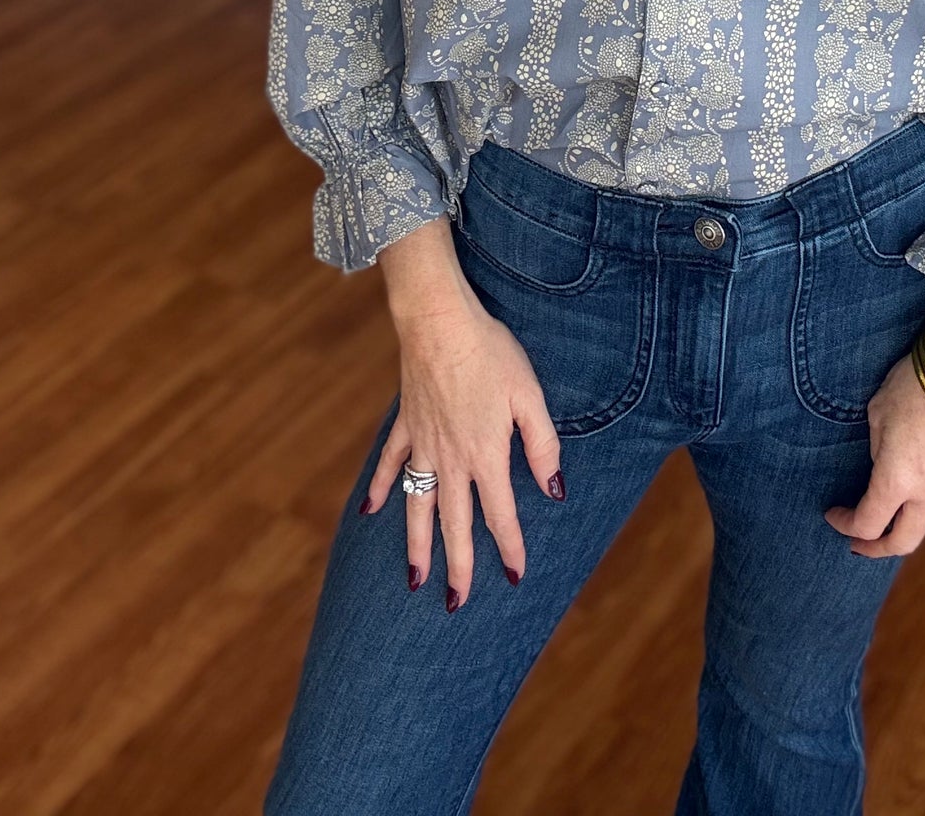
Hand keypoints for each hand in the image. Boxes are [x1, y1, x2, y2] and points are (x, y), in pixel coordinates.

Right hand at [359, 222, 565, 608]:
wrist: (438, 321)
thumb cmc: (490, 352)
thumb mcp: (529, 395)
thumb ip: (543, 444)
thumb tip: (553, 489)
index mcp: (485, 454)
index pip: (500, 514)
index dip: (509, 548)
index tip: (514, 576)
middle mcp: (451, 459)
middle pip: (454, 524)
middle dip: (457, 567)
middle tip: (455, 603)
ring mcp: (423, 444)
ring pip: (418, 507)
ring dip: (417, 545)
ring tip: (415, 580)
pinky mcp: (405, 424)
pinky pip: (389, 464)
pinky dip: (379, 488)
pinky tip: (371, 512)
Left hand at [824, 285, 924, 557]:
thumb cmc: (913, 387)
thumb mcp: (878, 414)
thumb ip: (876, 449)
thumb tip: (881, 462)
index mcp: (897, 480)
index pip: (868, 524)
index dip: (846, 525)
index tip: (832, 514)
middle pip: (904, 541)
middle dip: (878, 548)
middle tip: (858, 543)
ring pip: (921, 520)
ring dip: (898, 523)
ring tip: (879, 511)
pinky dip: (914, 502)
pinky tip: (904, 483)